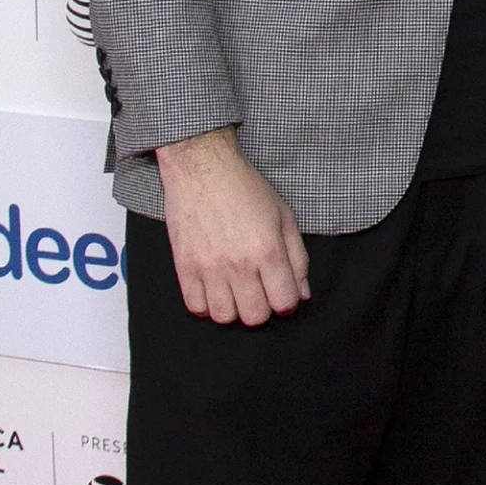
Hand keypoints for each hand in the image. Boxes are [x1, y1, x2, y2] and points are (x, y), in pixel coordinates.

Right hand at [157, 127, 309, 325]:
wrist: (202, 167)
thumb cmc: (246, 188)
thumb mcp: (284, 217)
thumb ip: (297, 258)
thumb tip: (302, 294)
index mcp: (268, 250)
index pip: (283, 302)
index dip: (287, 302)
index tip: (281, 293)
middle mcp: (238, 263)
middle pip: (254, 317)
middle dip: (261, 309)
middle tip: (258, 291)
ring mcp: (208, 267)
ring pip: (224, 316)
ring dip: (233, 309)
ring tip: (235, 291)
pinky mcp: (184, 266)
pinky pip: (194, 306)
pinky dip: (206, 305)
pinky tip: (214, 289)